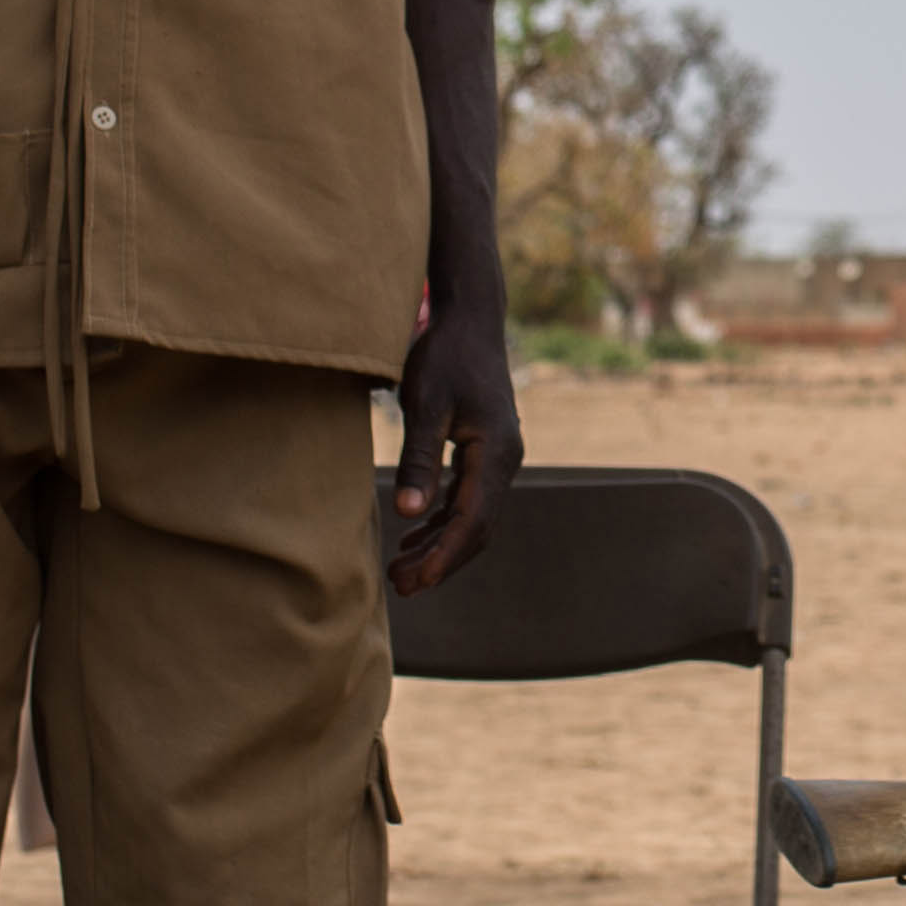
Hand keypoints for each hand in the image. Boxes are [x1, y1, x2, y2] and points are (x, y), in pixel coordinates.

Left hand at [387, 276, 523, 592]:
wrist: (470, 319)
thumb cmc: (445, 354)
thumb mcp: (425, 402)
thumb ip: (420, 458)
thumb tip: (409, 513)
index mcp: (496, 451)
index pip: (473, 519)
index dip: (445, 555)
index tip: (417, 581)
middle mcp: (505, 461)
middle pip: (478, 528)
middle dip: (441, 560)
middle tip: (400, 586)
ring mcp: (498, 459)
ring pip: (474, 518)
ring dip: (440, 546)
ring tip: (402, 571)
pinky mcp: (484, 453)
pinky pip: (469, 501)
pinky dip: (443, 523)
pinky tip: (414, 535)